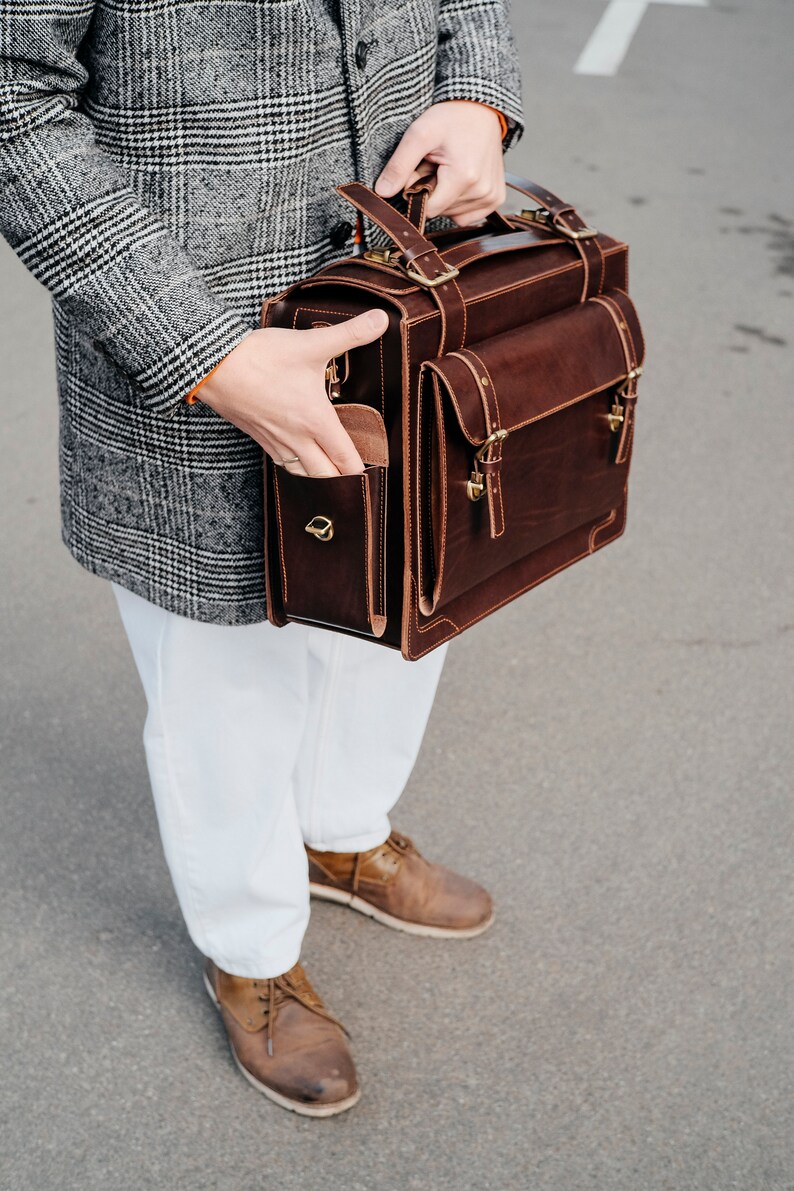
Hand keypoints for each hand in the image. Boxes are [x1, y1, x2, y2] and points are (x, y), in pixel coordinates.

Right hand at [199, 309, 388, 476]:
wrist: (212, 366)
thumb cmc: (261, 357)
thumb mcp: (311, 344)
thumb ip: (351, 334)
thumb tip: (381, 319)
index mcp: (316, 421)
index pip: (345, 458)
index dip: (361, 471)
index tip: (372, 474)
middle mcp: (297, 438)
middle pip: (326, 476)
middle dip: (343, 480)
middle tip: (355, 475)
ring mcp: (275, 441)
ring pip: (303, 473)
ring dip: (319, 476)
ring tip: (331, 471)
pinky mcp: (258, 437)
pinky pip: (282, 463)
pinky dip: (296, 466)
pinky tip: (300, 457)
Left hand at [374, 101, 505, 227]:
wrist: (481, 107)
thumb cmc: (452, 117)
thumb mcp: (419, 134)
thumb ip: (399, 165)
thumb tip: (382, 192)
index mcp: (464, 177)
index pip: (428, 209)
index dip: (419, 191)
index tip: (423, 168)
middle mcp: (482, 192)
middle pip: (441, 211)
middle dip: (432, 191)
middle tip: (437, 164)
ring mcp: (491, 197)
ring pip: (453, 214)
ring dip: (445, 195)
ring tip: (449, 168)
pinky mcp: (496, 199)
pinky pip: (468, 215)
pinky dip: (459, 201)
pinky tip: (460, 179)